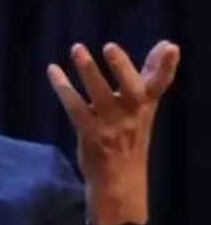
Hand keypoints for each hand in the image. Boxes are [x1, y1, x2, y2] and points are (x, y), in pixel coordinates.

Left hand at [47, 41, 179, 224]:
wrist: (119, 181)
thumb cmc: (129, 136)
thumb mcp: (144, 106)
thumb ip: (151, 75)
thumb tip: (167, 44)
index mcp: (146, 106)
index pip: (160, 84)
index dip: (167, 67)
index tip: (171, 47)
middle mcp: (132, 115)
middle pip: (132, 90)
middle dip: (123, 68)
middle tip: (110, 46)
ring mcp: (111, 126)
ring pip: (101, 96)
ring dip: (89, 71)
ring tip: (78, 48)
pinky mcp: (91, 135)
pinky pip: (75, 108)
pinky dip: (63, 87)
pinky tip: (52, 70)